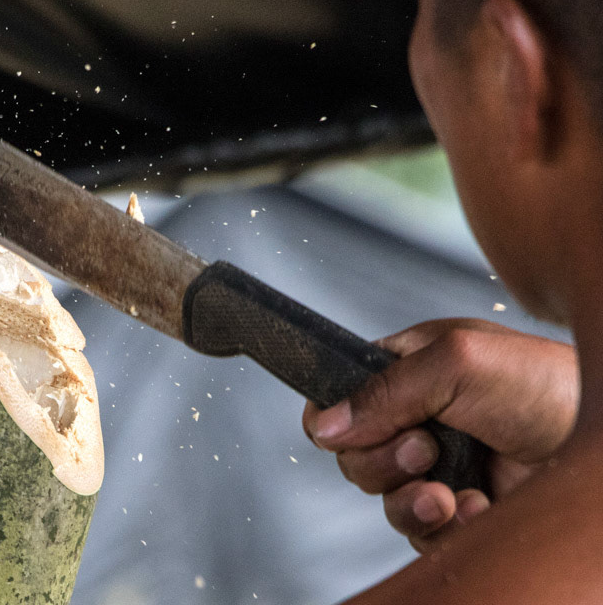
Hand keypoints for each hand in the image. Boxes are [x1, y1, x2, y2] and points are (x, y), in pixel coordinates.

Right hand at [302, 319, 577, 551]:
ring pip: (384, 499)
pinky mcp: (461, 509)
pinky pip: (422, 533)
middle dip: (384, 462)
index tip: (361, 431)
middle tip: (427, 449)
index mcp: (408, 370)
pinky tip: (480, 507)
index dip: (338, 421)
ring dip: (412, 501)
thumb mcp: (455, 364)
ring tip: (449, 493)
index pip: (340, 398)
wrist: (600, 443)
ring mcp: (439, 466)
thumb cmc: (547, 385)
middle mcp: (418, 418)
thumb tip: (322, 424)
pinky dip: (446, 526)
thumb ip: (383, 390)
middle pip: (354, 457)